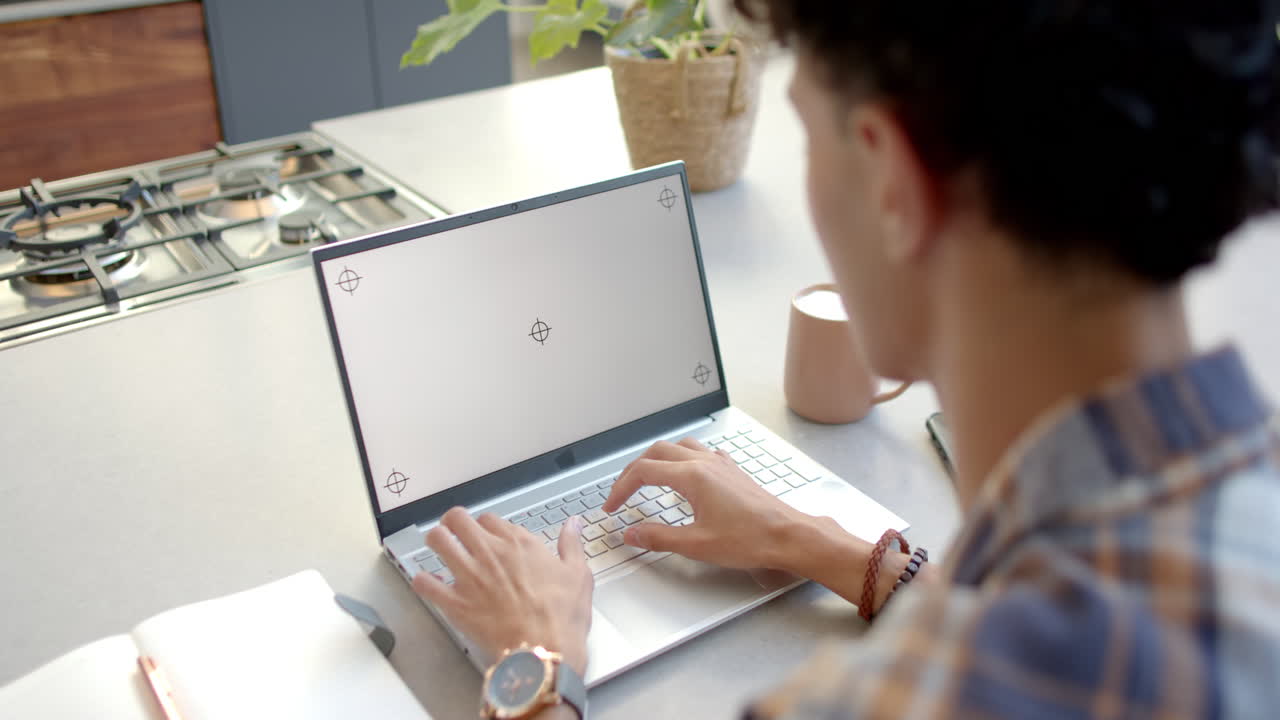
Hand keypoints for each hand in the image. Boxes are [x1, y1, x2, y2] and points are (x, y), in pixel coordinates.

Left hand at [412, 507, 592, 675]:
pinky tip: (427, 583)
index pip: (490, 518)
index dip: (485, 524)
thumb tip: (572, 525)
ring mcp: (470, 576)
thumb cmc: (562, 617)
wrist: (544, 650)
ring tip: (437, 548)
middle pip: (458, 519)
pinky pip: (426, 584)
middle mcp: (491, 553)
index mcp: (519, 544)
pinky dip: (422, 582)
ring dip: (435, 542)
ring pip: (438, 541)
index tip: (487, 534)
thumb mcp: (578, 575)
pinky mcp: (456, 603)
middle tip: (453, 531)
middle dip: (452, 522)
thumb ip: (571, 545)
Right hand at [603, 438, 910, 615]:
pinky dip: (684, 458)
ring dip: (658, 458)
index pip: (643, 472)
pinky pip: (701, 452)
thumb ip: (658, 537)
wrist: (788, 536)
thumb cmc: (751, 539)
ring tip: (648, 478)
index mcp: (692, 477)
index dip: (621, 488)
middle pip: (657, 452)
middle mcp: (705, 464)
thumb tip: (631, 534)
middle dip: (634, 470)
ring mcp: (721, 464)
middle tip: (623, 492)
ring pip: (680, 446)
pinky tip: (686, 474)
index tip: (612, 507)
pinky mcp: (733, 471)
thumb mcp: (696, 545)